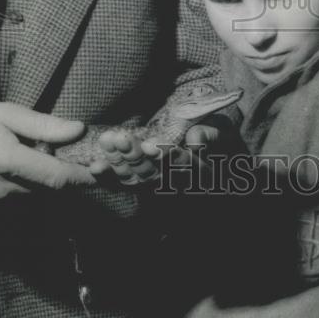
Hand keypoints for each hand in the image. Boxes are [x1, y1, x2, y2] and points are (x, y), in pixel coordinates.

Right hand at [0, 101, 94, 213]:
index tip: (101, 173)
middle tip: (59, 155)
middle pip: (47, 191)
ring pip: (32, 200)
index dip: (83, 177)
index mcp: (6, 161)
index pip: (56, 178)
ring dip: (41, 185)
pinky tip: (13, 174)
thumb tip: (77, 130)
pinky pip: (14, 209)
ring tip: (29, 160)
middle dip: (61, 176)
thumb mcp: (5, 112)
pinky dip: (23, 194)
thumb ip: (43, 125)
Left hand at [88, 123, 225, 185]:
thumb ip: (210, 135)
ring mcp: (157, 185)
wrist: (216, 157)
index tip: (151, 145)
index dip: (165, 156)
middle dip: (135, 155)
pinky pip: (123, 184)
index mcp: (198, 171)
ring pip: (136, 177)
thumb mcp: (222, 132)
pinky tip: (95, 167)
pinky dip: (109, 177)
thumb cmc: (220, 139)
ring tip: (107, 141)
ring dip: (119, 161)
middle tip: (120, 138)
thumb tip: (196, 141)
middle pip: (153, 173)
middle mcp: (176, 183)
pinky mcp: (142, 183)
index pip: (180, 166)